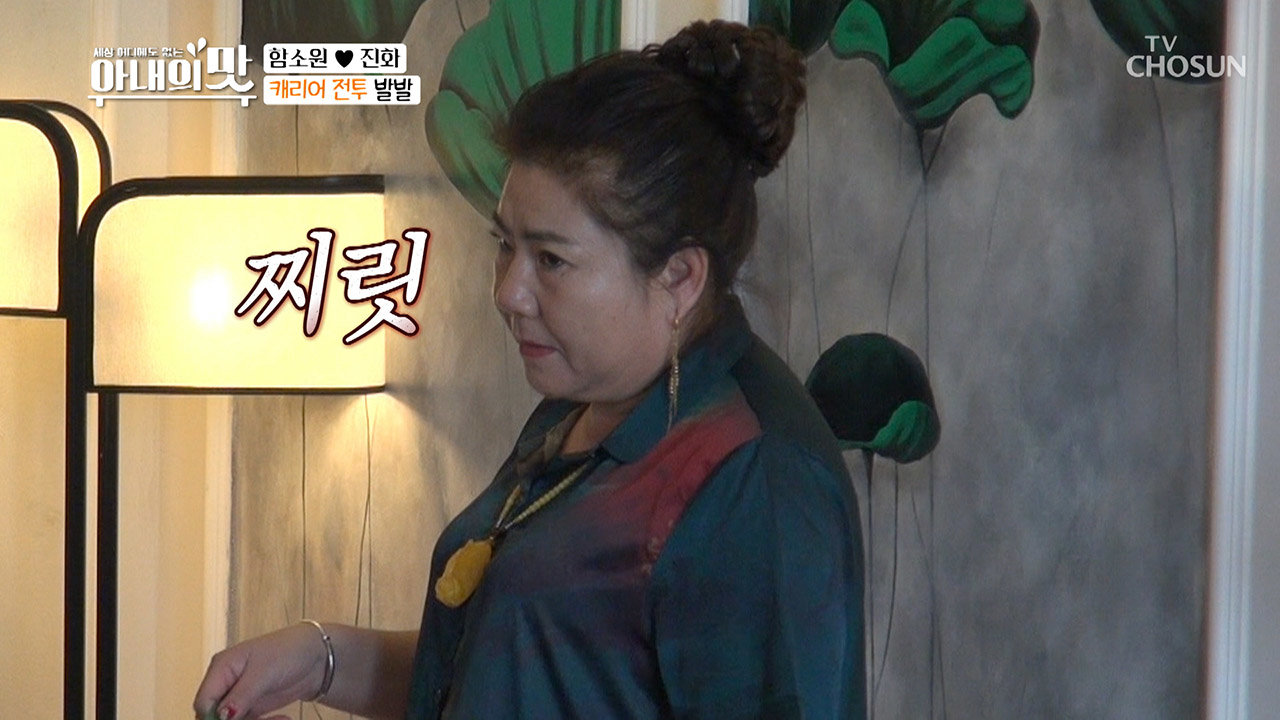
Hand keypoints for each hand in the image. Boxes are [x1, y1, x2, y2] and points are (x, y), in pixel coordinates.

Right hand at [192, 623, 327, 719]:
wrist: (316, 656)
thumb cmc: (288, 651)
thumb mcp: (264, 672)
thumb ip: (241, 695)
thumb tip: (220, 715)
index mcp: (222, 667)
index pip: (204, 701)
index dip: (213, 717)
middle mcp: (226, 683)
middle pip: (215, 715)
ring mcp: (238, 697)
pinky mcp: (251, 707)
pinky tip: (283, 719)